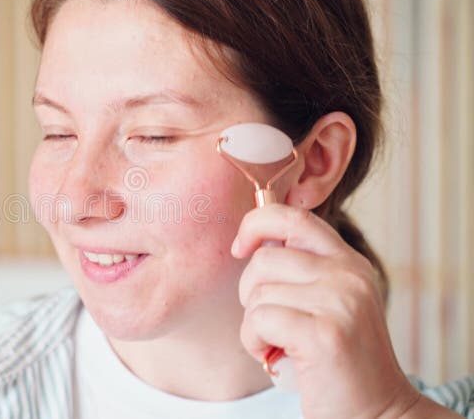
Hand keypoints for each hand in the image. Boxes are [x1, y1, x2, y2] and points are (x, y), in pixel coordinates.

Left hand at [232, 204, 424, 418]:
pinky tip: (275, 356)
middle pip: (264, 259)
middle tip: (269, 324)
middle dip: (250, 294)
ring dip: (254, 326)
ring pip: (258, 294)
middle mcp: (349, 275)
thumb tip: (251, 241)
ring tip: (278, 345)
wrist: (377, 413)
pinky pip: (258, 321)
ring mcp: (340, 301)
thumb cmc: (336, 362)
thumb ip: (301, 271)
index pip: (293, 217)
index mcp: (349, 262)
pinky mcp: (324, 333)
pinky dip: (254, 343)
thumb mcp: (327, 303)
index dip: (256, 223)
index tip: (240, 248)